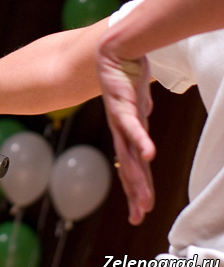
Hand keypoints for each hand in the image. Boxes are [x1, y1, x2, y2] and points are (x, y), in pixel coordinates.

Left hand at [96, 48, 154, 224]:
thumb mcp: (138, 105)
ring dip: (138, 177)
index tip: (139, 212)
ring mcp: (121, 118)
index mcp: (126, 131)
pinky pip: (134, 125)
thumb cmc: (127, 75)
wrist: (117, 49)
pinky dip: (141, 140)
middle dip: (135, 193)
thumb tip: (143, 132)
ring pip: (130, 153)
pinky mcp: (124, 104)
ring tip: (143, 199)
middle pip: (129, 167)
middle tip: (139, 217)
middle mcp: (121, 129)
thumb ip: (139, 119)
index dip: (135, 188)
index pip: (132, 166)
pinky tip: (148, 155)